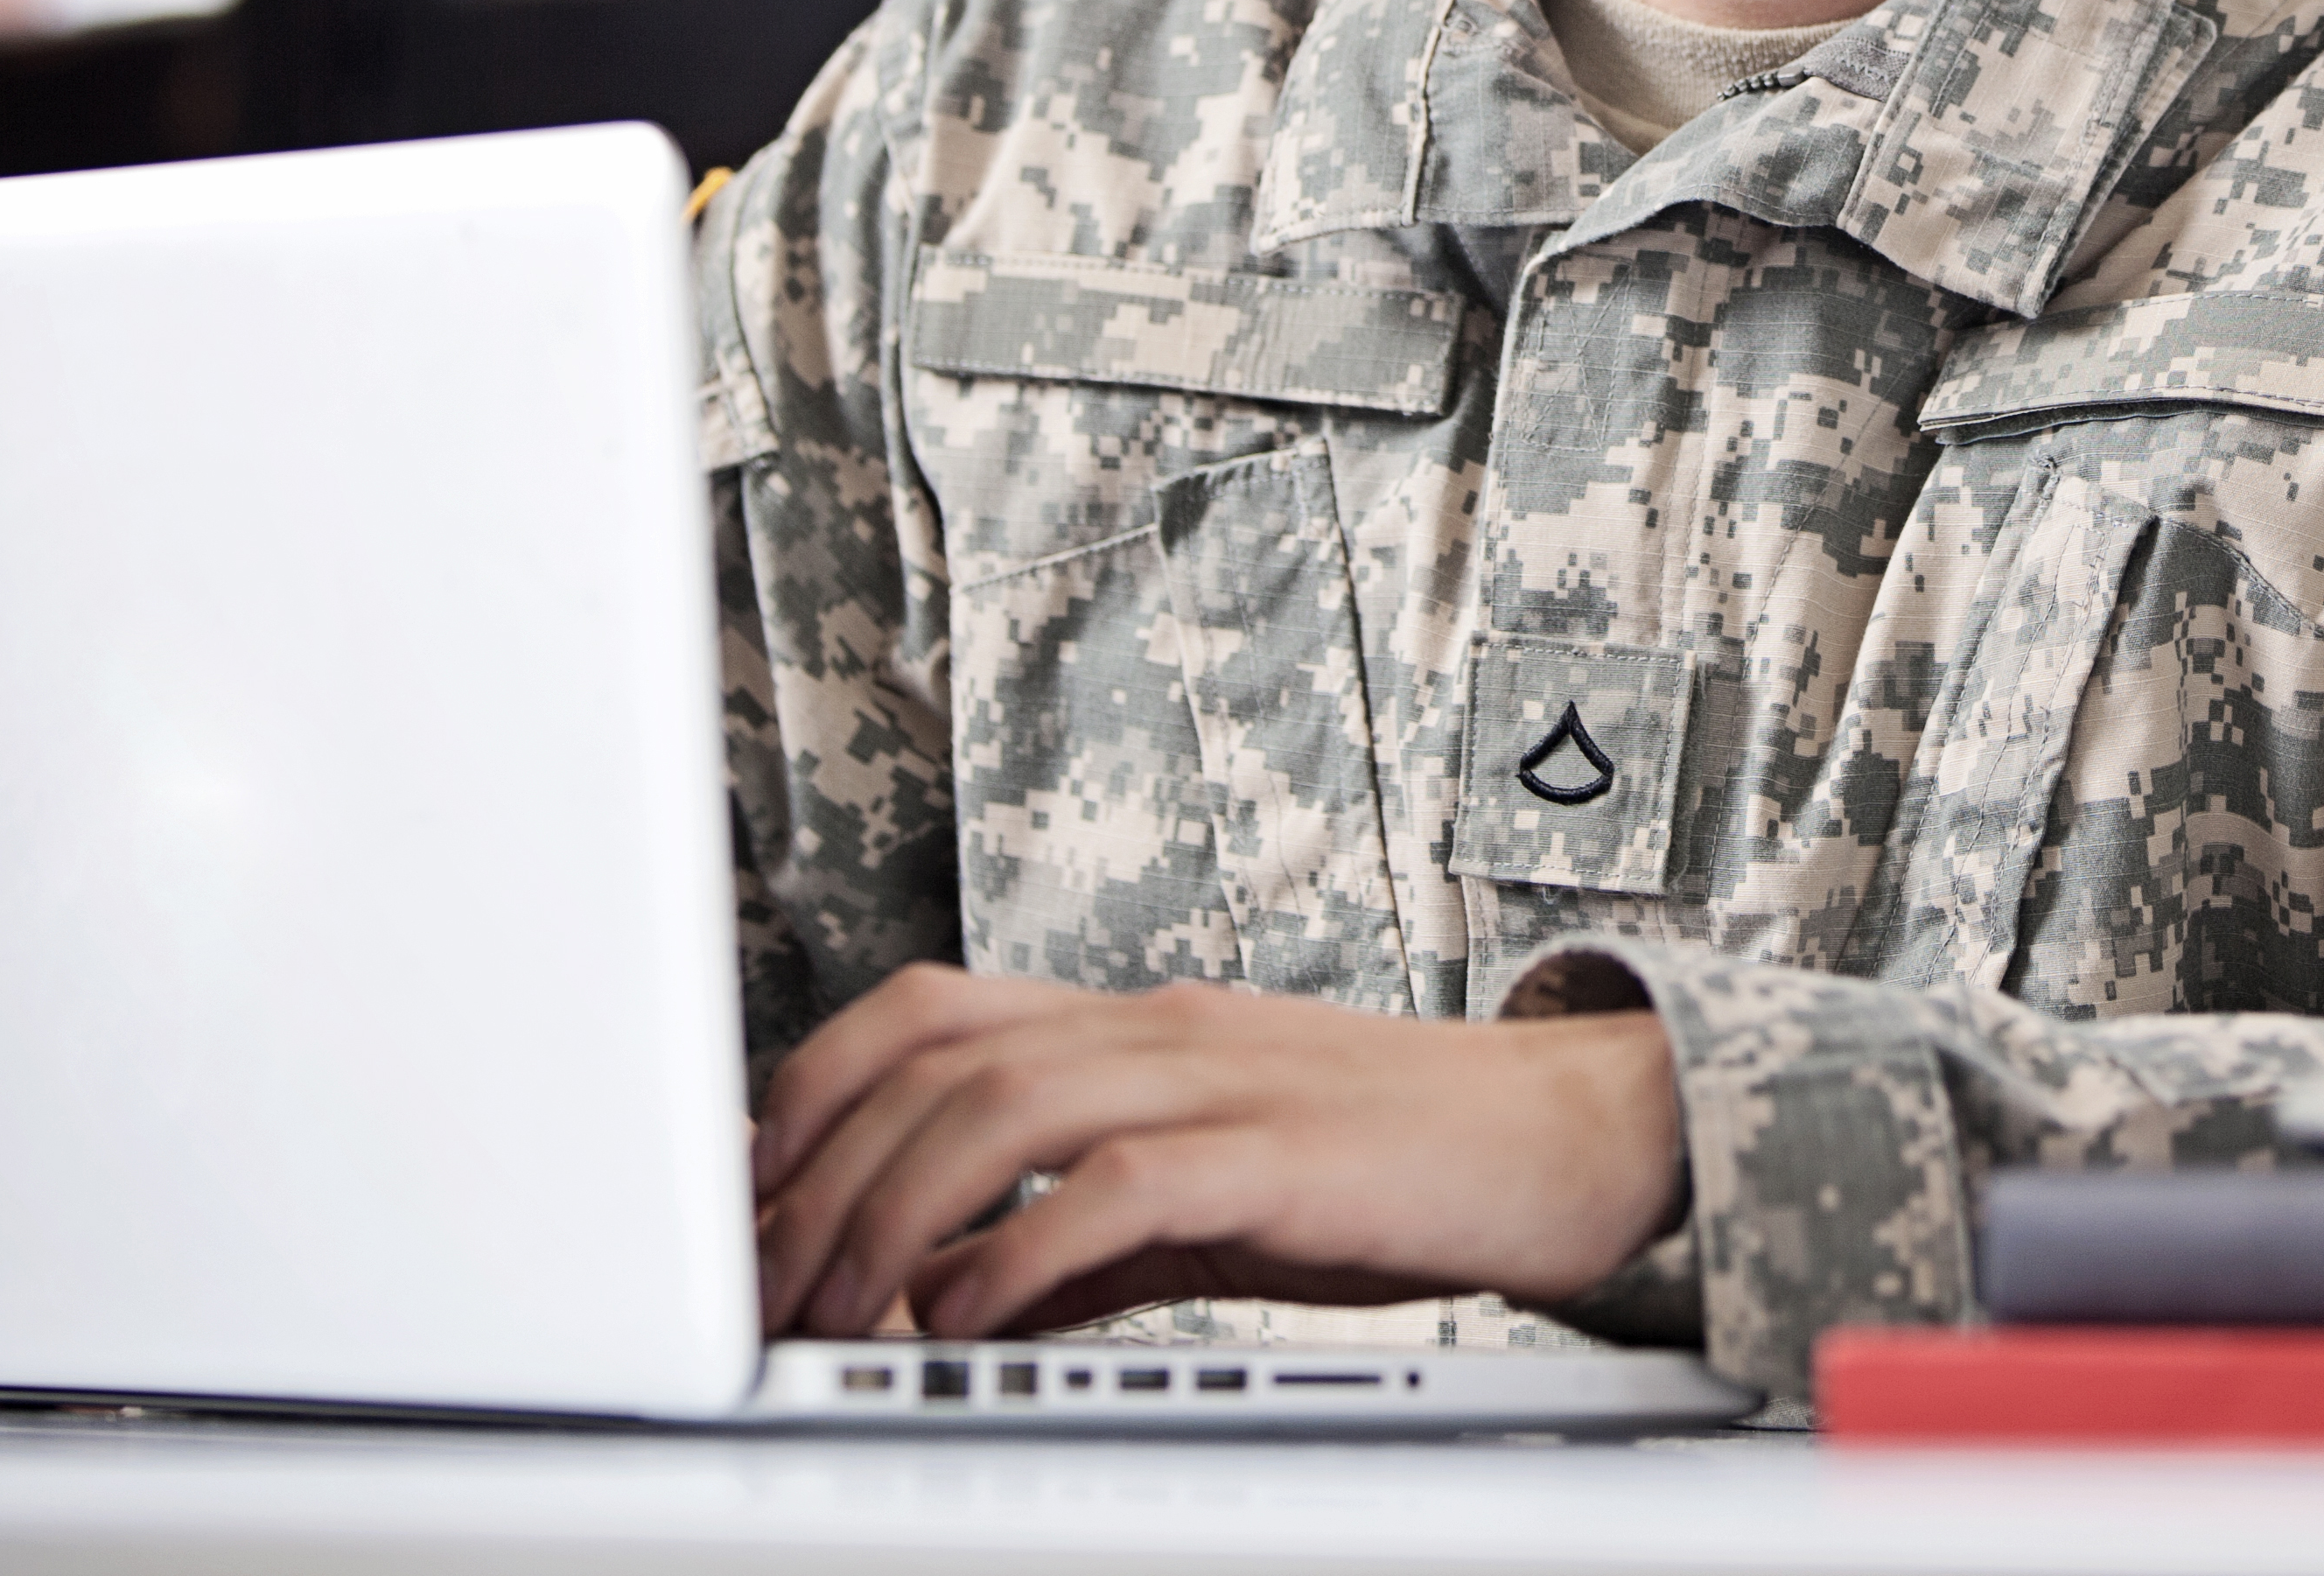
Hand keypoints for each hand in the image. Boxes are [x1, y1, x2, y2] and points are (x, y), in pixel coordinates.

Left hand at [749, 969, 1687, 1341]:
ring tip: (841, 1311)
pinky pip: (1124, 1183)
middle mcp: (1164, 1031)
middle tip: (762, 1286)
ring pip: (1006, 1103)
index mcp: (1140, 1028)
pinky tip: (966, 1315)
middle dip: (821, 1175)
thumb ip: (1087, 1237)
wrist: (1576, 1136)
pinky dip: (1023, 1249)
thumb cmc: (1400, 1164)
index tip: (747, 1190)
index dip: (813, 1085)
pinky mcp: (1285, 1156)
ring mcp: (1225, 1081)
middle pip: (939, 1059)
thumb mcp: (1216, 1194)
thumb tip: (957, 1298)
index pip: (931, 1008)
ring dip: (893, 1212)